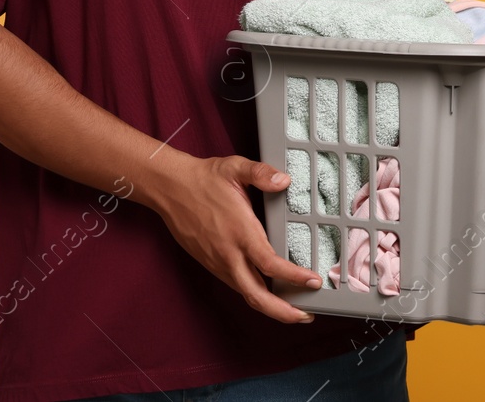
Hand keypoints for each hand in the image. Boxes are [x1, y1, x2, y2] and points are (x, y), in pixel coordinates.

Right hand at [155, 154, 321, 323]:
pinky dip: (256, 295)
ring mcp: (218, 263)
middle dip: (283, 312)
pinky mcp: (211, 264)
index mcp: (240, 232)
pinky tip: (268, 291)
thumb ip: (261, 173)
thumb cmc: (204, 179)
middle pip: (256, 296)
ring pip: (246, 294)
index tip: (314, 281)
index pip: (269, 264)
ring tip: (294, 308)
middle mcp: (228, 254)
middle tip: (306, 315)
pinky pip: (237, 285)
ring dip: (270, 307)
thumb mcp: (235, 168)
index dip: (294, 277)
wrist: (170, 189)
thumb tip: (284, 181)